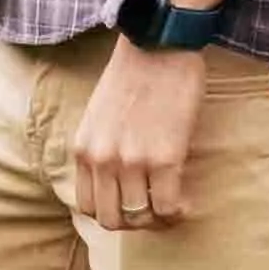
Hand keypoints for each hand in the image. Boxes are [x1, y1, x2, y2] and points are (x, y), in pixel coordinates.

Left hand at [70, 37, 204, 232]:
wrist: (158, 45)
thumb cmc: (133, 75)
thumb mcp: (98, 116)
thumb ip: (100, 148)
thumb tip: (114, 182)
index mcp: (83, 150)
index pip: (86, 207)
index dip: (111, 214)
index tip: (130, 206)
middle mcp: (102, 160)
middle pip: (111, 220)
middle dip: (134, 224)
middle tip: (154, 212)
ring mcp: (131, 161)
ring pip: (140, 219)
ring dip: (158, 220)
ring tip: (172, 207)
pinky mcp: (164, 158)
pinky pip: (167, 207)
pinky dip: (177, 213)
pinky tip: (185, 202)